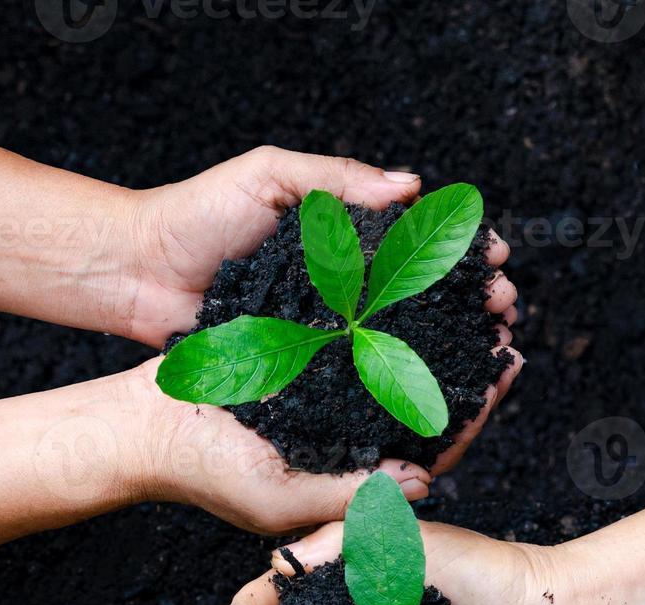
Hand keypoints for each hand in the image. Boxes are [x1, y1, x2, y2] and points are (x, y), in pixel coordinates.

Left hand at [118, 145, 519, 350]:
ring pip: (404, 339)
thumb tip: (412, 186)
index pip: (421, 240)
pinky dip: (402, 381)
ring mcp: (327, 329)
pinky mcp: (304, 369)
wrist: (138, 273)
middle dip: (474, 300)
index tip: (497, 257)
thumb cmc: (199, 216)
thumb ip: (337, 179)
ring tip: (492, 351)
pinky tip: (437, 388)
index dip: (464, 249)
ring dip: (453, 345)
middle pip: (427, 294)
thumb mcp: (270, 176)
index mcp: (345, 235)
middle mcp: (344, 285)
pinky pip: (359, 376)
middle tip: (506, 310)